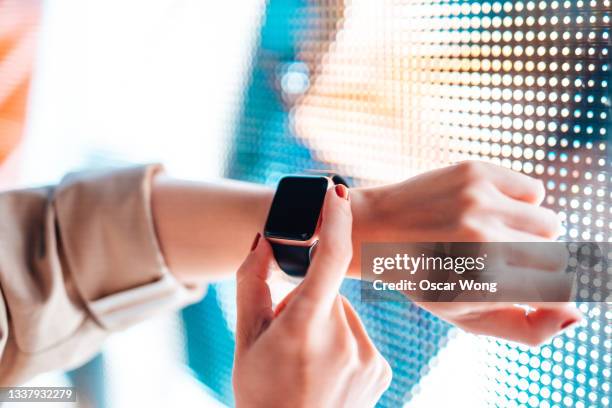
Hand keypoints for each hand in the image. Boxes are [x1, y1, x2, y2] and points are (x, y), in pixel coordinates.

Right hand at [233, 186, 391, 407]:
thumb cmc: (260, 392)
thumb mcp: (245, 339)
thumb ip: (252, 284)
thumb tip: (264, 242)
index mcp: (304, 327)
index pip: (328, 260)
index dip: (335, 220)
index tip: (336, 192)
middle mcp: (344, 339)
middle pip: (327, 292)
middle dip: (307, 301)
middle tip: (288, 337)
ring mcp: (367, 356)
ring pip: (343, 314)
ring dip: (325, 323)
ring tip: (306, 360)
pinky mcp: (381, 369)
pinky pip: (359, 336)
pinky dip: (342, 343)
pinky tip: (326, 370)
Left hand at [350, 161, 581, 344]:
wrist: (375, 229)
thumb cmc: (424, 279)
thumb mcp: (467, 316)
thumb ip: (526, 328)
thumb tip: (579, 314)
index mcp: (483, 283)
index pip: (558, 290)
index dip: (543, 290)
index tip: (519, 284)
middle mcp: (484, 240)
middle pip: (557, 256)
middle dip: (533, 263)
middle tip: (495, 261)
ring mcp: (479, 202)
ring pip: (550, 222)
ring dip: (530, 233)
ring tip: (494, 236)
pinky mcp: (475, 172)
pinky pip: (534, 190)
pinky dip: (519, 203)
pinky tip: (487, 211)